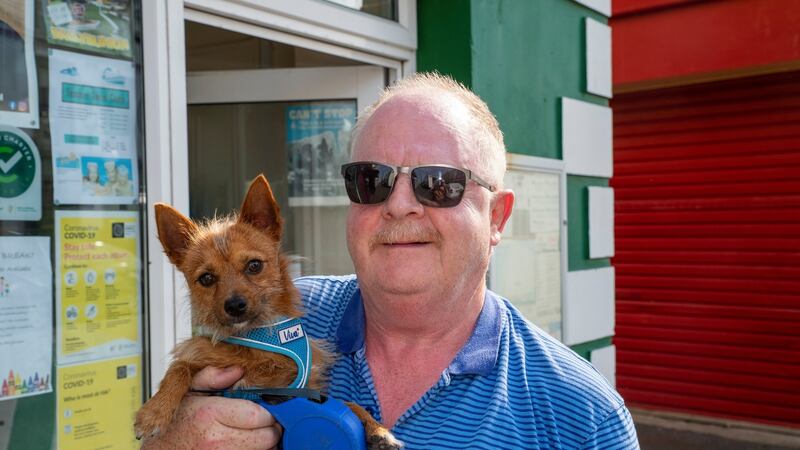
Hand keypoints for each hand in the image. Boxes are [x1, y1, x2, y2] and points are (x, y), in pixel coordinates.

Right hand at [141, 366, 280, 449]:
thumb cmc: (177, 422)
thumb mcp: (189, 392)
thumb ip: (212, 377)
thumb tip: (237, 369)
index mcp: (210, 414)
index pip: (257, 415)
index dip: (268, 412)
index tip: (266, 409)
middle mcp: (216, 439)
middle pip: (265, 436)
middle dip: (271, 427)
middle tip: (266, 422)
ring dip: (266, 442)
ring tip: (257, 433)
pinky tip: (249, 443)